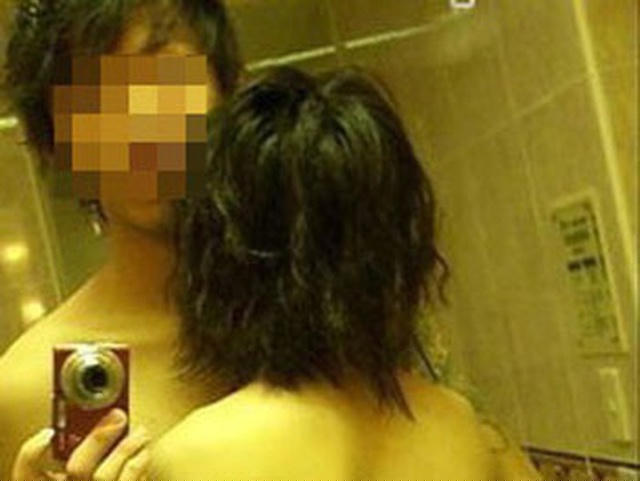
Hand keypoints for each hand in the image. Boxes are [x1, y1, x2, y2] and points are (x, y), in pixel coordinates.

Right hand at [11, 409, 151, 480]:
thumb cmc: (100, 479)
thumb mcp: (82, 470)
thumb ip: (83, 449)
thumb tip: (104, 417)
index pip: (25, 475)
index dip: (30, 454)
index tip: (48, 432)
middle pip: (77, 468)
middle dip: (100, 438)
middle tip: (118, 415)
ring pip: (105, 476)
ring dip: (126, 448)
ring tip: (141, 432)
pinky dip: (138, 464)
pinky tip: (143, 453)